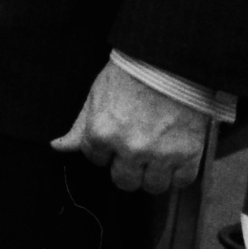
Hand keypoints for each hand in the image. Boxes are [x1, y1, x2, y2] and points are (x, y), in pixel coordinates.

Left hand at [51, 61, 210, 192]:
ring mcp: (160, 154)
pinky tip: (174, 156)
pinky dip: (178, 173)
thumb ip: (80, 127)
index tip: (114, 138)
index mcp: (102, 134)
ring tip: (155, 157)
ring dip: (152, 175)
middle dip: (126, 169)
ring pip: (152, 187)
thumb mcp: (96, 95)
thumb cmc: (129, 74)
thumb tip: (58, 147)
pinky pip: (181, 181)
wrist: (170, 61)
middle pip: (124, 182)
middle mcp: (130, 149)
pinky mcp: (189, 154)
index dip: (104, 149)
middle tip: (135, 152)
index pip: (96, 160)